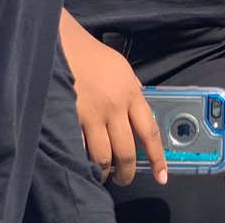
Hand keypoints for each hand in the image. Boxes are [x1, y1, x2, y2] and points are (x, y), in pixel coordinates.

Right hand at [60, 21, 167, 185]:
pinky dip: (82, 160)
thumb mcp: (122, 69)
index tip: (162, 176)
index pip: (150, 132)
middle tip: (124, 180)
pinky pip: (79, 149)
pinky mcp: (70, 118)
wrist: (63, 44)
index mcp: (131, 93)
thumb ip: (132, 91)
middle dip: (127, 173)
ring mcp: (91, 115)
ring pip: (103, 157)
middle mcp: (115, 107)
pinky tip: (83, 163)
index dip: (158, 158)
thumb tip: (140, 111)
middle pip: (127, 152)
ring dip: (104, 172)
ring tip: (103, 175)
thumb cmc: (92, 55)